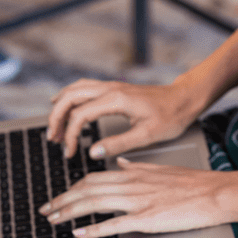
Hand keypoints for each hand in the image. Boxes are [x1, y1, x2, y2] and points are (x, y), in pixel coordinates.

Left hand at [39, 158, 235, 237]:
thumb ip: (136, 166)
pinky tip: (79, 233)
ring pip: (94, 203)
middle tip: (45, 211)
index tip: (58, 197)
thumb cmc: (191, 183)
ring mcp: (138, 201)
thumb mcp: (159, 168)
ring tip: (53, 220)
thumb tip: (119, 161)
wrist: (214, 192)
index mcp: (132, 173)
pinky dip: (94, 229)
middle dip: (62, 201)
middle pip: (87, 190)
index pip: (93, 179)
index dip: (72, 189)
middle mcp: (131, 184)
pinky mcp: (147, 218)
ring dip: (70, 212)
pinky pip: (115, 223)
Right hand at [46, 79, 196, 159]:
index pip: (81, 114)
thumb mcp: (146, 135)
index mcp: (116, 100)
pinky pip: (84, 88)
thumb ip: (118, 143)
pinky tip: (67, 105)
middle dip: (57, 117)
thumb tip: (93, 151)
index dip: (71, 135)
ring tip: (55, 126)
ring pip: (75, 89)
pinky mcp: (114, 88)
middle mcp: (111, 89)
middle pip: (71, 97)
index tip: (70, 151)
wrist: (184, 99)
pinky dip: (71, 97)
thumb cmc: (170, 116)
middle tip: (53, 138)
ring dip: (61, 106)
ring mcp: (112, 86)